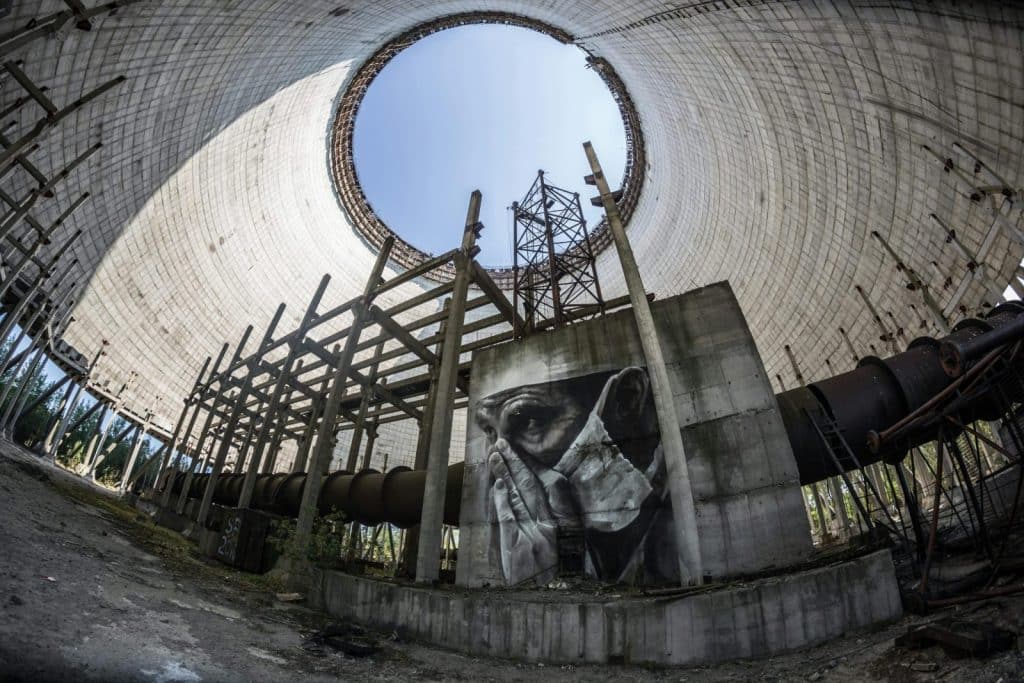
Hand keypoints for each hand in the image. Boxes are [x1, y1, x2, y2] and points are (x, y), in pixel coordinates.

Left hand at [489, 439, 562, 584]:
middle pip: (530, 487)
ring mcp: (533, 538)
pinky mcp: (517, 548)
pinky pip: (509, 518)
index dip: (532, 468)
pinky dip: (503, 499)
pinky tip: (498, 483)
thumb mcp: (560, 552)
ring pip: (518, 497)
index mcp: (561, 528)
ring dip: (505, 474)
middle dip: (515, 463)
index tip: (520, 452)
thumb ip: (552, 526)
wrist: (546, 606)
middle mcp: (549, 529)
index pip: (547, 488)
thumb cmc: (551, 580)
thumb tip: (545, 498)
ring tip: (495, 455)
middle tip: (502, 443)